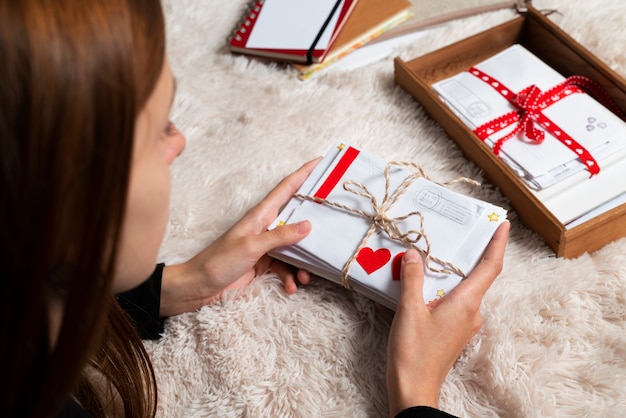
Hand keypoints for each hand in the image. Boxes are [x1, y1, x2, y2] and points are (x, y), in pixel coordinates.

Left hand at [159, 158, 320, 316]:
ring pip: (295, 248)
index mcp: (260, 215)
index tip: (321, 162)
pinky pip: (286, 266)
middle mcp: (265, 226)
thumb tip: (308, 225)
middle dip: (315, 226)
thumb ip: (279, 236)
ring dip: (303, 263)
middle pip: (297, 219)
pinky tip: (291, 286)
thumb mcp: (250, 247)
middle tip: (335, 226)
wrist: (198, 287)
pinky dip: (291, 277)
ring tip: (306, 277)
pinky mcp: (264, 263)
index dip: (304, 174)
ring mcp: (266, 245)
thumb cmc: (218, 262)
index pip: (286, 189)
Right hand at [386, 221, 508, 415]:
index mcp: (466, 303)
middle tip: (460, 233)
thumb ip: (413, 279)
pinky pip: (455, 302)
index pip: (489, 268)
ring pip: (464, 290)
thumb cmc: (413, 353)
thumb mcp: (409, 310)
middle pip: (477, 276)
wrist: (414, 388)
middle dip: (470, 254)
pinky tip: (425, 285)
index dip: (497, 245)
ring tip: (433, 258)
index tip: (503, 225)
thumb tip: (415, 255)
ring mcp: (465, 324)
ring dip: (452, 273)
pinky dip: (444, 288)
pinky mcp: (454, 332)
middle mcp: (472, 312)